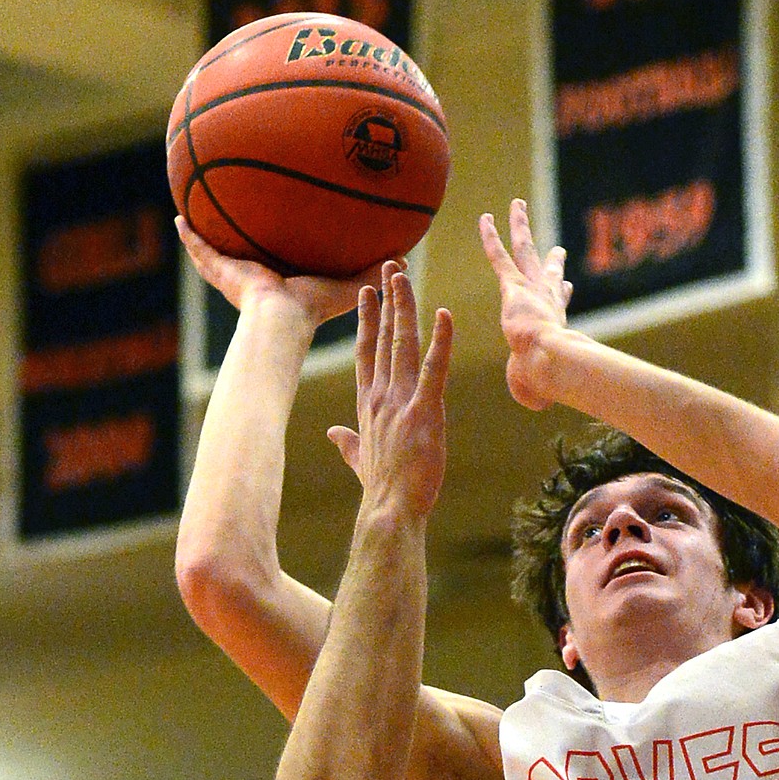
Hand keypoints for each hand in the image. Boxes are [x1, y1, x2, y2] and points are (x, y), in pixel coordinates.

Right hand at [176, 216, 382, 328]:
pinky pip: (202, 251)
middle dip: (239, 245)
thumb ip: (371, 273)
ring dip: (207, 239)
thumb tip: (403, 260)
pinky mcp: (221, 272)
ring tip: (194, 215)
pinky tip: (179, 219)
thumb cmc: (311, 310)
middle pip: (244, 259)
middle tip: (232, 224)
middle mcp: (254, 281)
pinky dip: (190, 238)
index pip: (277, 268)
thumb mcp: (345, 287)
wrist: (281, 319)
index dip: (278, 258)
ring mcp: (234, 277)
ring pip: (217, 255)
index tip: (275, 247)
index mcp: (280, 286)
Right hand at [327, 263, 453, 520]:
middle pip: (381, 339)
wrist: (390, 511)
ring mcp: (400, 403)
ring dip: (404, 308)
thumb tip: (334, 434)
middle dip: (385, 301)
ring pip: (402, 345)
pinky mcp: (424, 412)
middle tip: (388, 268)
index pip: (366, 354)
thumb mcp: (360, 460)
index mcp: (368, 406)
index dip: (366, 321)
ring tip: (403, 277)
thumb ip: (348, 444)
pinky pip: (434, 369)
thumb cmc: (381, 490)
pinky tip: (444, 315)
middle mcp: (380, 397)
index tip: (367, 294)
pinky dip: (440, 341)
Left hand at [479, 198, 572, 410]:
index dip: (562, 295)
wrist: (549, 360)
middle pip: (549, 274)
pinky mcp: (514, 285)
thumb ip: (535, 391)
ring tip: (516, 205)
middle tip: (556, 250)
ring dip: (521, 226)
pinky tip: (485, 217)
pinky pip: (499, 255)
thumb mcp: (540, 389)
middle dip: (552, 261)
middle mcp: (548, 301)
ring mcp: (532, 288)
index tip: (566, 286)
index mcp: (555, 325)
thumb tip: (538, 402)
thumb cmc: (546, 380)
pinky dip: (491, 236)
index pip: (560, 305)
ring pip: (525, 250)